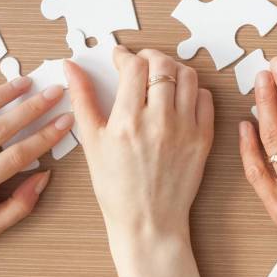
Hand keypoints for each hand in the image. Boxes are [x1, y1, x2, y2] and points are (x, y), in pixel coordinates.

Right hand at [70, 47, 213, 243]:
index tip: (119, 58)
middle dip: (149, 57)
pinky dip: (193, 90)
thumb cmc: (116, 187)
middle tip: (139, 64)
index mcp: (127, 121)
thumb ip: (82, 99)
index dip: (125, 55)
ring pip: (188, 76)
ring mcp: (185, 129)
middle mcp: (159, 121)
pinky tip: (178, 98)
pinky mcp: (203, 138)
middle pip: (162, 65)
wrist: (147, 221)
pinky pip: (205, 98)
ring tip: (160, 77)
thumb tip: (71, 66)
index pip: (134, 66)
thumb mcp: (92, 143)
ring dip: (173, 69)